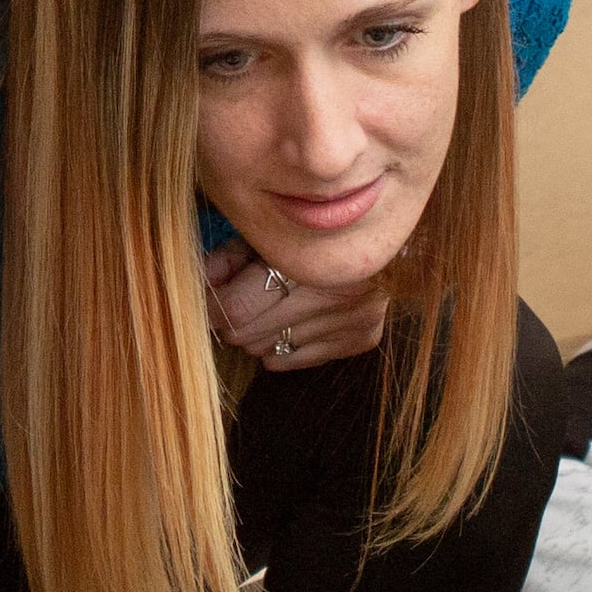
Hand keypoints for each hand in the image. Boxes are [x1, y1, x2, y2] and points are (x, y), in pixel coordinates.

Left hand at [208, 238, 386, 371]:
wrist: (387, 236)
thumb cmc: (317, 231)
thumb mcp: (269, 231)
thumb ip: (231, 256)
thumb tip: (204, 282)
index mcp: (305, 259)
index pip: (236, 309)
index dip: (215, 304)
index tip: (213, 295)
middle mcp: (333, 294)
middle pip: (247, 334)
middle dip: (234, 319)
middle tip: (238, 301)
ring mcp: (352, 320)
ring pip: (268, 350)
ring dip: (259, 333)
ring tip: (271, 306)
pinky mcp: (364, 337)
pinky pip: (296, 360)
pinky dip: (284, 346)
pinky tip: (293, 322)